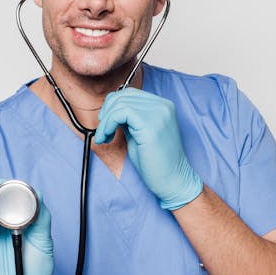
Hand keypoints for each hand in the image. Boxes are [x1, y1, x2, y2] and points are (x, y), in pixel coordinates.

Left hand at [95, 88, 202, 209]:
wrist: (173, 181)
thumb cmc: (156, 162)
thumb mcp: (140, 133)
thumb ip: (129, 119)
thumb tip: (110, 110)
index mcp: (163, 106)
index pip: (130, 93)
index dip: (112, 106)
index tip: (106, 123)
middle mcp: (163, 106)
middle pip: (123, 95)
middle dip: (106, 112)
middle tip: (102, 131)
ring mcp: (158, 114)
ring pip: (120, 103)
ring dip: (105, 121)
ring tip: (104, 137)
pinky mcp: (150, 125)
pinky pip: (120, 113)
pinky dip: (108, 124)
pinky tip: (107, 138)